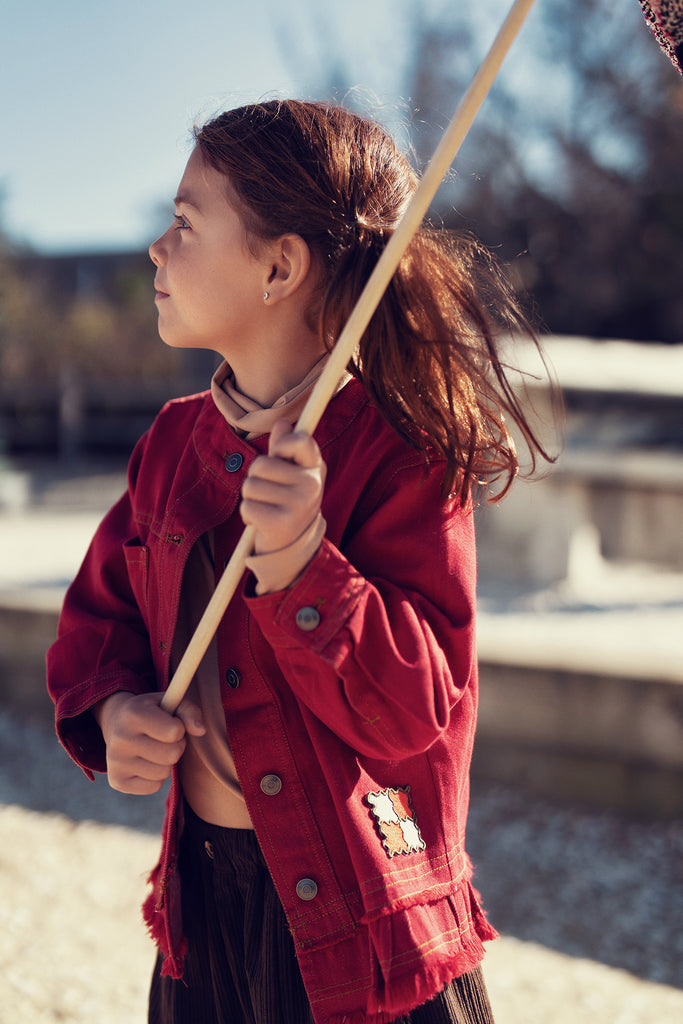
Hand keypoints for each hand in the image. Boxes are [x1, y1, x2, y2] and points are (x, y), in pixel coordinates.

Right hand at [94, 691, 204, 794]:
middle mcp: (121, 738)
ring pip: (163, 773)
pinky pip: (153, 786)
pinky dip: (156, 777)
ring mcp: (116, 762)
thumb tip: (201, 730)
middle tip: (165, 739)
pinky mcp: (117, 781)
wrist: (117, 722)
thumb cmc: (151, 712)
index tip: (170, 723)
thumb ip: (189, 711)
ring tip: (155, 749)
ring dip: (166, 762)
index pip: (175, 732)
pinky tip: (146, 762)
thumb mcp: (169, 702)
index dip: (179, 728)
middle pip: (172, 755)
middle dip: (176, 746)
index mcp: (133, 714)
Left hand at [240, 419, 325, 554]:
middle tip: (269, 493)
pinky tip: (262, 522)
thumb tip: (282, 422)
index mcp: (315, 468)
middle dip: (255, 478)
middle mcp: (312, 484)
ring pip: (250, 486)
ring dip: (250, 498)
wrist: (293, 545)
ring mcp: (299, 504)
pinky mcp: (282, 523)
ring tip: (266, 508)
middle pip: (261, 464)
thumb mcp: (291, 473)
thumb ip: (284, 448)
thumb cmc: (288, 501)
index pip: (301, 440)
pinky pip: (247, 507)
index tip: (279, 455)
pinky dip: (248, 516)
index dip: (282, 444)